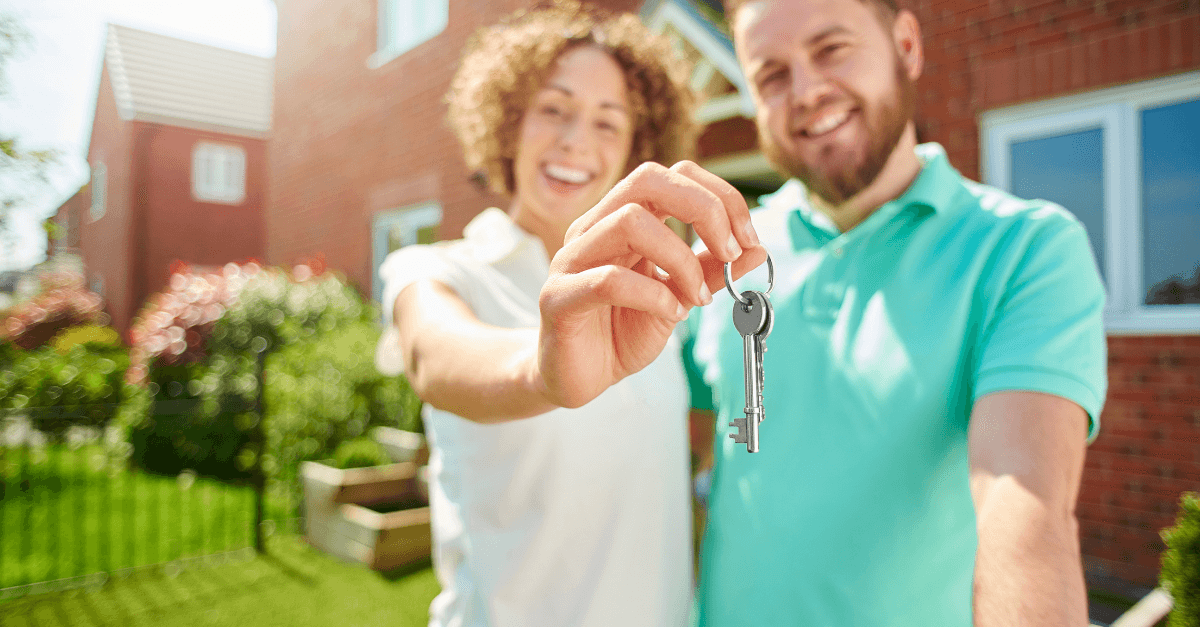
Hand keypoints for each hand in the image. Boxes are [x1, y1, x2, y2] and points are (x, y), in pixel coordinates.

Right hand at [537, 161, 766, 407]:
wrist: (578, 376)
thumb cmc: (622, 330)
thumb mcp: (679, 296)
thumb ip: (711, 271)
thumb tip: (757, 248)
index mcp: (623, 218)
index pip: (673, 175)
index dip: (719, 197)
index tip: (747, 238)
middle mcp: (594, 227)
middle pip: (648, 179)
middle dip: (703, 208)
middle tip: (729, 251)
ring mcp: (572, 258)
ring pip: (629, 222)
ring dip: (680, 258)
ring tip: (697, 296)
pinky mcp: (557, 296)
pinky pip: (608, 280)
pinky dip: (652, 294)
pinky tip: (669, 314)